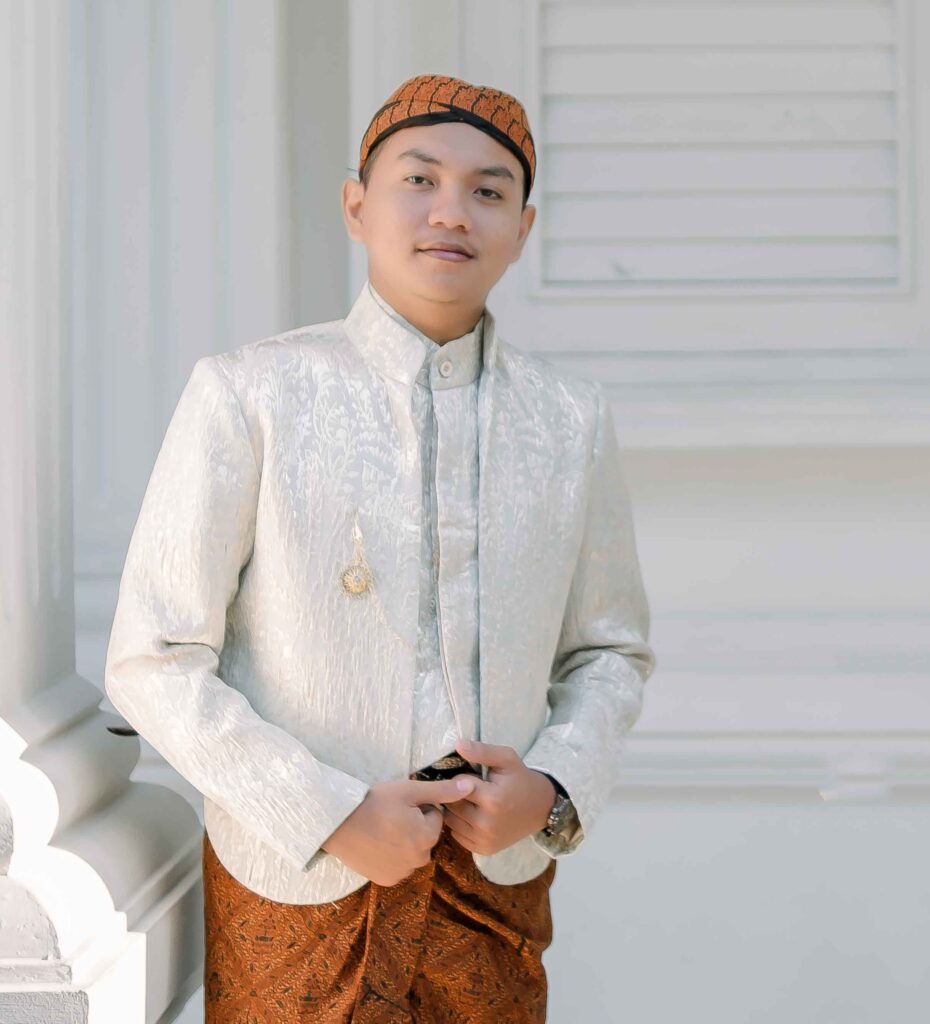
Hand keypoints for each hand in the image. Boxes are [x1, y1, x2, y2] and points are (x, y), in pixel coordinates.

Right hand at [321, 775, 476, 885]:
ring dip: (404, 841)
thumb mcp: (408, 790)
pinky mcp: (386, 880)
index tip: (402, 804)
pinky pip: (398, 866)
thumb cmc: (374, 802)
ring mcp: (402, 872)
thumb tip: (471, 786)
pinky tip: (377, 843)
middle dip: (414, 826)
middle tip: (392, 815)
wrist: (336, 824)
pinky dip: (391, 856)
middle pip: (425, 837)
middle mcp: (418, 859)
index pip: (435, 818)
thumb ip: (442, 791)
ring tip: (382, 828)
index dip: (421, 807)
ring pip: (412, 852)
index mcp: (426, 837)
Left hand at [441, 739, 555, 854]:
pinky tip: (472, 814)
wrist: (541, 808)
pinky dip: (460, 824)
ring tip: (469, 800)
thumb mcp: (506, 758)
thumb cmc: (521, 779)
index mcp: (492, 799)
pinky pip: (457, 834)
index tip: (471, 775)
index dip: (461, 777)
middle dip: (456, 793)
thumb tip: (457, 745)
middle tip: (468, 788)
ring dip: (455, 809)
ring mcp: (485, 839)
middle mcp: (486, 824)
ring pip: (451, 820)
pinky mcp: (484, 849)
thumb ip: (482, 751)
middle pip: (451, 804)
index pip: (457, 785)